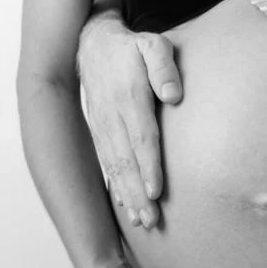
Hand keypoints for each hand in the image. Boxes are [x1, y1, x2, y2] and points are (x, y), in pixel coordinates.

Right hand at [78, 18, 181, 228]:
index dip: (148, 167)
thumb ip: (163, 67)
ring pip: (114, 167)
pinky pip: (105, 163)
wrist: (92, 46)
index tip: (155, 192)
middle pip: (126, 161)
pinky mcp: (99, 132)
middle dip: (137, 193)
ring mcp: (102, 127)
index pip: (141, 138)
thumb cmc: (132, 49)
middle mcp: (112, 117)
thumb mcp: (152, 46)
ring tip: (140, 221)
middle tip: (150, 220)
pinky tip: (124, 206)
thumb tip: (174, 95)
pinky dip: (115, 186)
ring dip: (126, 196)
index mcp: (129, 97)